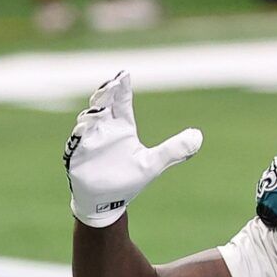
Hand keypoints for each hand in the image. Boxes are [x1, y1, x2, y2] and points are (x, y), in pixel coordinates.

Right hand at [65, 71, 202, 227]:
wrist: (106, 202)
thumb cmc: (127, 180)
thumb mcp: (153, 164)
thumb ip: (174, 150)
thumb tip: (198, 136)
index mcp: (123, 127)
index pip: (122, 102)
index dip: (122, 88)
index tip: (124, 74)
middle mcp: (105, 129)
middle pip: (103, 103)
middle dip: (106, 93)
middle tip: (112, 84)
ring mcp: (90, 139)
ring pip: (88, 119)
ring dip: (94, 113)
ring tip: (101, 109)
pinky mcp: (78, 152)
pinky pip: (77, 139)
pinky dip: (82, 132)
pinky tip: (87, 127)